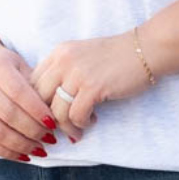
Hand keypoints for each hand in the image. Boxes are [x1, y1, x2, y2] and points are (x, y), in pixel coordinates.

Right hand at [0, 43, 67, 159]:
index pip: (19, 93)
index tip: (53, 123)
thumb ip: (36, 85)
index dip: (37, 111)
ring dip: (21, 145)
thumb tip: (57, 111)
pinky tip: (25, 156)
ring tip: (41, 150)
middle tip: (51, 138)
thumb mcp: (22, 65)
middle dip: (32, 130)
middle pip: (8, 114)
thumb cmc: (6, 65)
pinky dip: (7, 152)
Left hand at [30, 31, 152, 132]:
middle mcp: (63, 61)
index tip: (47, 116)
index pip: (32, 83)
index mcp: (59, 53)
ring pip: (55, 111)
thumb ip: (64, 72)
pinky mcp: (93, 87)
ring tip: (77, 130)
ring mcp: (77, 73)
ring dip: (65, 126)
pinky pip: (75, 115)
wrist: (146, 49)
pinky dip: (81, 124)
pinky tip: (91, 121)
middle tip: (57, 129)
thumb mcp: (82, 57)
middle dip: (46, 119)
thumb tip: (49, 102)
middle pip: (38, 99)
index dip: (36, 104)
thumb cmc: (116, 57)